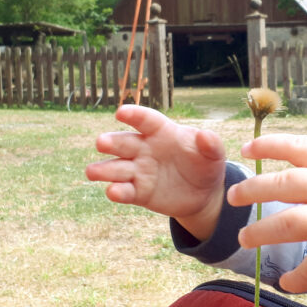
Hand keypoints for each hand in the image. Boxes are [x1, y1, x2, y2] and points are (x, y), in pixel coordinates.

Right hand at [86, 105, 226, 239]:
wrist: (203, 193)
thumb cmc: (205, 164)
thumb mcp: (214, 154)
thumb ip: (210, 144)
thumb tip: (205, 135)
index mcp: (161, 131)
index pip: (145, 120)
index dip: (133, 115)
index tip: (121, 113)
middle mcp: (144, 149)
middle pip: (123, 142)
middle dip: (111, 142)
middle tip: (101, 143)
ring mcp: (139, 171)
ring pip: (117, 168)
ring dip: (104, 169)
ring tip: (92, 172)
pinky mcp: (138, 192)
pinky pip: (125, 191)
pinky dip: (118, 192)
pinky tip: (113, 192)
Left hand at [228, 134, 306, 292]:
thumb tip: (297, 161)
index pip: (296, 147)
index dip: (268, 145)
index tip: (246, 148)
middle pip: (282, 185)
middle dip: (252, 190)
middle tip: (233, 196)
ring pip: (287, 225)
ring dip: (260, 232)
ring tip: (245, 238)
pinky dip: (295, 279)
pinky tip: (285, 282)